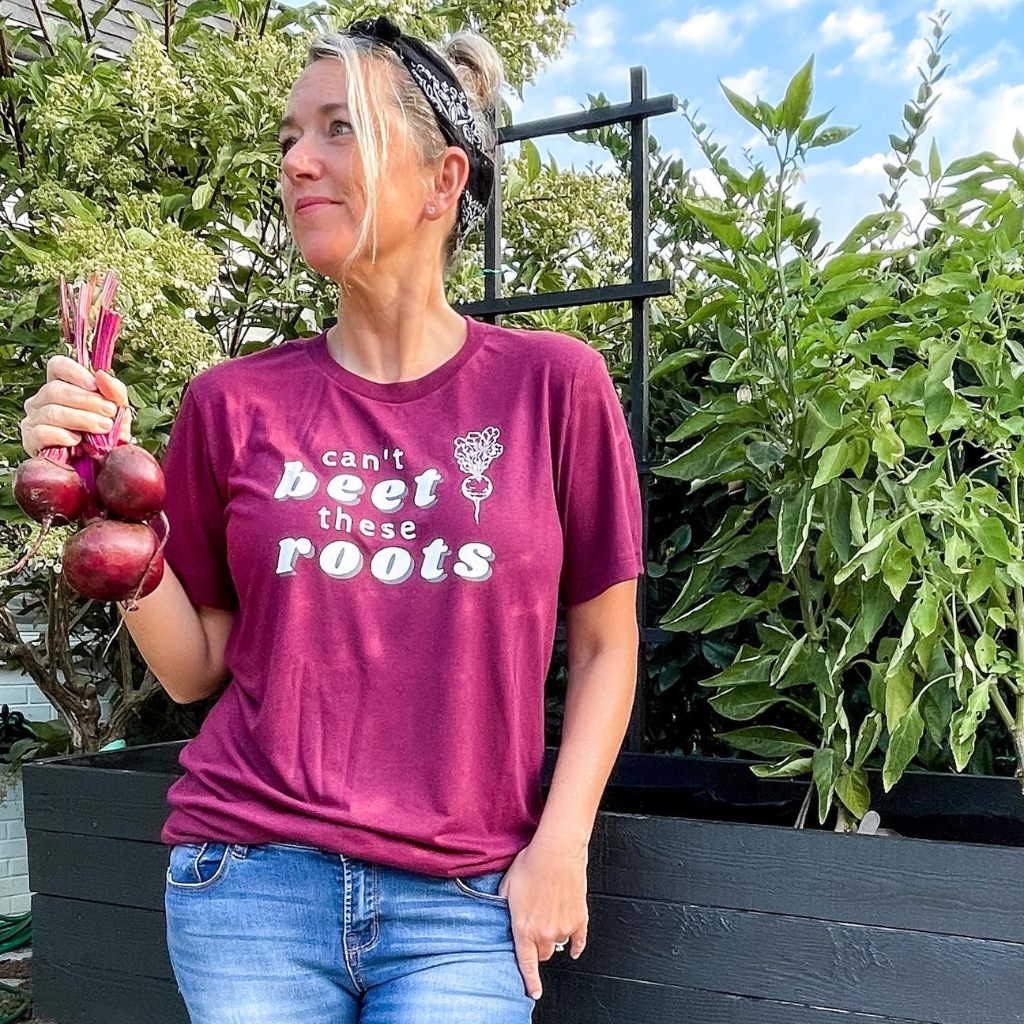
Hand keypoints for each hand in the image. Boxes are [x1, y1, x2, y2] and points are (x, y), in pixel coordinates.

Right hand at [21, 356, 131, 457]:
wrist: (100, 468)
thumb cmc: (105, 437)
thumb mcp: (117, 412)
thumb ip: (114, 392)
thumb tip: (102, 374)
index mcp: (61, 387)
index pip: (58, 366)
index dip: (75, 372)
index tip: (94, 385)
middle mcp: (42, 400)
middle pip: (56, 389)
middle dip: (87, 401)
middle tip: (109, 413)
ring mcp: (33, 420)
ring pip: (51, 411)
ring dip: (82, 419)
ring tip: (103, 428)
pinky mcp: (30, 441)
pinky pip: (42, 432)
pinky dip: (64, 436)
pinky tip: (78, 442)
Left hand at [498, 834, 588, 1001]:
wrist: (556, 850)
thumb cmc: (531, 863)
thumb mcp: (506, 886)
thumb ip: (503, 906)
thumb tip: (502, 913)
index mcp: (523, 927)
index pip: (526, 964)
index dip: (529, 982)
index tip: (532, 992)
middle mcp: (544, 932)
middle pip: (542, 954)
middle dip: (538, 947)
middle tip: (536, 931)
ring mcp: (564, 927)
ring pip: (558, 945)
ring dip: (553, 939)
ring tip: (549, 919)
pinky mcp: (580, 918)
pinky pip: (579, 941)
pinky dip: (576, 945)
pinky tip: (574, 948)